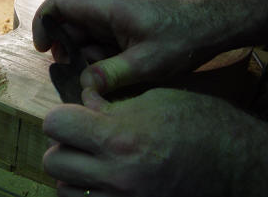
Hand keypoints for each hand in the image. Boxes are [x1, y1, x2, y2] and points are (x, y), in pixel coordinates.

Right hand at [32, 0, 219, 92]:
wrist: (210, 26)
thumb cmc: (183, 37)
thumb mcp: (148, 62)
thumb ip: (113, 74)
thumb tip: (85, 86)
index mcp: (107, 9)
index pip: (60, 3)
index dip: (43, 22)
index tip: (42, 48)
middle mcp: (106, 11)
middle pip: (69, 24)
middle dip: (67, 50)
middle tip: (77, 74)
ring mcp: (114, 20)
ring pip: (84, 36)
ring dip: (84, 58)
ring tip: (99, 77)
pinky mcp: (122, 30)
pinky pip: (99, 43)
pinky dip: (98, 59)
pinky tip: (112, 73)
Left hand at [43, 88, 267, 196]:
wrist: (235, 164)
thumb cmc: (198, 125)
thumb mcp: (154, 100)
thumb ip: (111, 104)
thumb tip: (84, 102)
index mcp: (120, 137)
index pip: (55, 125)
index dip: (62, 117)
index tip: (71, 117)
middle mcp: (116, 175)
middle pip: (53, 161)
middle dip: (64, 147)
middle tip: (83, 140)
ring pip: (64, 190)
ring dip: (73, 175)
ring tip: (95, 163)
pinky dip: (87, 195)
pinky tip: (105, 182)